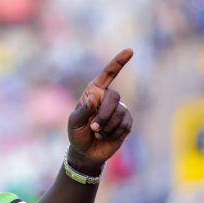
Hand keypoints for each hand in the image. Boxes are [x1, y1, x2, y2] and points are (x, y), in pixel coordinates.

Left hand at [67, 48, 133, 169]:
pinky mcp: (126, 122)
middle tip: (94, 127)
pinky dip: (113, 132)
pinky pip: (124, 124)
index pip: (107, 75)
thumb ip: (83, 110)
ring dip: (106, 126)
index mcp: (94, 92)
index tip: (130, 51)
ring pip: (119, 112)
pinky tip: (107, 136)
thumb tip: (95, 97)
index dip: (118, 62)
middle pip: (114, 97)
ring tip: (98, 132)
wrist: (86, 152)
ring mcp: (119, 109)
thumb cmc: (77, 134)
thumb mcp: (74, 123)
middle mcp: (108, 98)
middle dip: (103, 114)